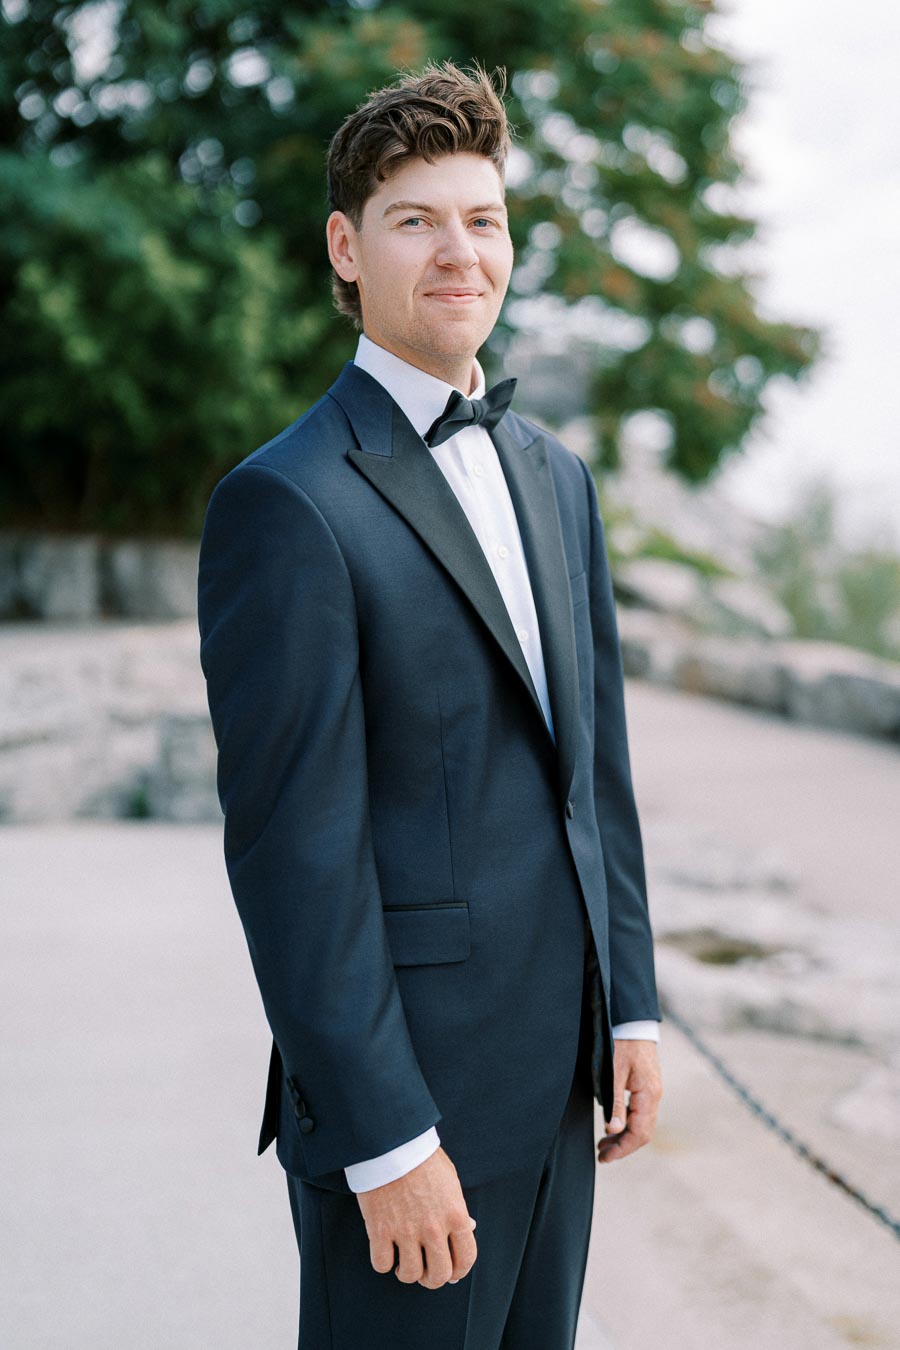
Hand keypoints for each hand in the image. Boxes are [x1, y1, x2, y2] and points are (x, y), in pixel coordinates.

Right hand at [355, 1146, 477, 1289]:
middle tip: (425, 1271)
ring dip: (407, 1272)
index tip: (452, 1272)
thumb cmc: (422, 1158)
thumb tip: (468, 1228)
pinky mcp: (380, 1230)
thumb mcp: (450, 1180)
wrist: (391, 1142)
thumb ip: (458, 1208)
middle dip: (433, 1279)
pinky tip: (385, 1250)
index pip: (466, 1259)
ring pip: (410, 1275)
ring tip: (403, 1260)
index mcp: (455, 1214)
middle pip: (439, 1275)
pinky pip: (381, 1265)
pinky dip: (383, 1262)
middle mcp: (433, 1228)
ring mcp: (406, 1231)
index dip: (460, 1271)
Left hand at [596, 1039, 661, 1163]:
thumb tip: (613, 1130)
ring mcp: (652, 1093)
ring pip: (641, 1124)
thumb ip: (614, 1102)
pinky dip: (627, 1124)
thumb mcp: (613, 1072)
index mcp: (649, 1095)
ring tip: (604, 1144)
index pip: (639, 1133)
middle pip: (642, 1133)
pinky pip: (640, 1113)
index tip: (605, 1157)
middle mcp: (654, 1097)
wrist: (634, 1023)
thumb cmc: (622, 1043)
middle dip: (623, 1147)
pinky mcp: (647, 1088)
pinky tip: (613, 1126)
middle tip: (602, 1155)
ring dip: (624, 1137)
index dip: (623, 1149)